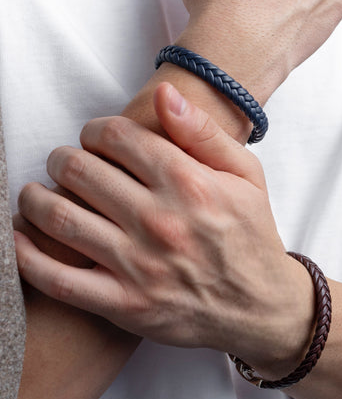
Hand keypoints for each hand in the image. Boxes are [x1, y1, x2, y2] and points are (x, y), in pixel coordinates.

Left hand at [15, 83, 314, 375]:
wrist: (261, 306)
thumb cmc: (252, 234)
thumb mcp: (246, 174)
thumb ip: (204, 132)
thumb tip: (165, 92)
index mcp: (189, 183)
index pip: (117, 136)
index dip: (95, 129)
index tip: (94, 137)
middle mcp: (160, 221)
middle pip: (81, 170)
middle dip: (62, 157)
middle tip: (63, 160)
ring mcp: (140, 266)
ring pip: (61, 217)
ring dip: (35, 197)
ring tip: (36, 191)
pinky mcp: (126, 305)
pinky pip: (59, 280)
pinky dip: (27, 257)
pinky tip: (18, 236)